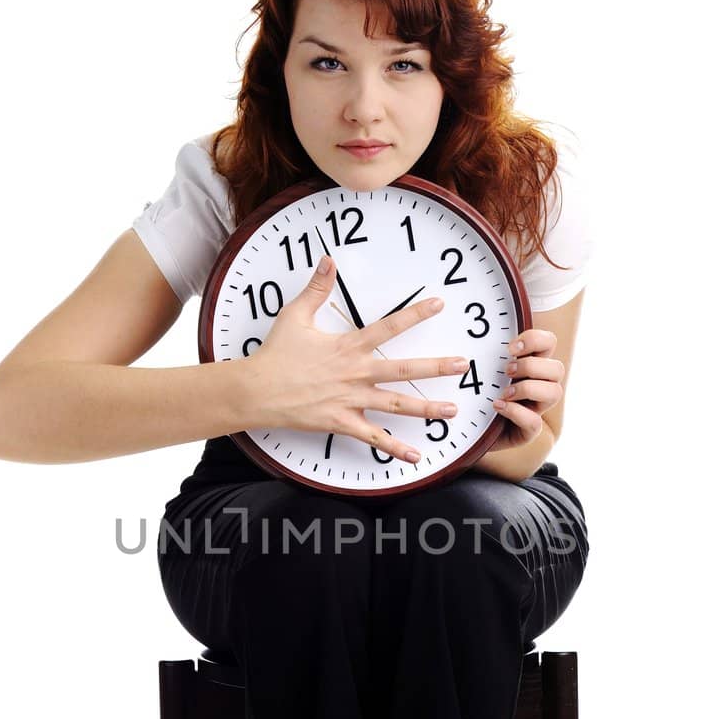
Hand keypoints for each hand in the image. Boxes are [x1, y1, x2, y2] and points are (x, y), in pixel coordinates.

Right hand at [240, 254, 470, 465]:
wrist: (257, 390)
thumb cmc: (275, 354)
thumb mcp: (295, 315)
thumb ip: (316, 288)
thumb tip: (328, 261)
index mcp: (349, 346)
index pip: (389, 326)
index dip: (416, 314)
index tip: (439, 306)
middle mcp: (356, 373)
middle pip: (404, 369)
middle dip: (436, 366)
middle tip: (462, 365)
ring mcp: (351, 400)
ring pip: (397, 405)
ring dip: (427, 408)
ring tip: (452, 410)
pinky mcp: (342, 422)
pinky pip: (374, 438)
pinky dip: (395, 449)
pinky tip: (416, 457)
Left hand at [484, 327, 564, 453]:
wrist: (467, 428)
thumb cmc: (476, 394)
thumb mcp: (480, 370)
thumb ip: (487, 354)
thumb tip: (473, 336)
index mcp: (531, 364)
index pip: (549, 342)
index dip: (535, 340)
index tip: (509, 348)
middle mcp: (539, 385)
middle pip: (558, 368)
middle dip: (531, 366)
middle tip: (506, 370)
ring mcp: (536, 408)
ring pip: (555, 392)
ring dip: (528, 388)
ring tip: (504, 392)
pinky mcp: (527, 430)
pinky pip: (534, 422)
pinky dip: (516, 412)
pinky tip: (498, 406)